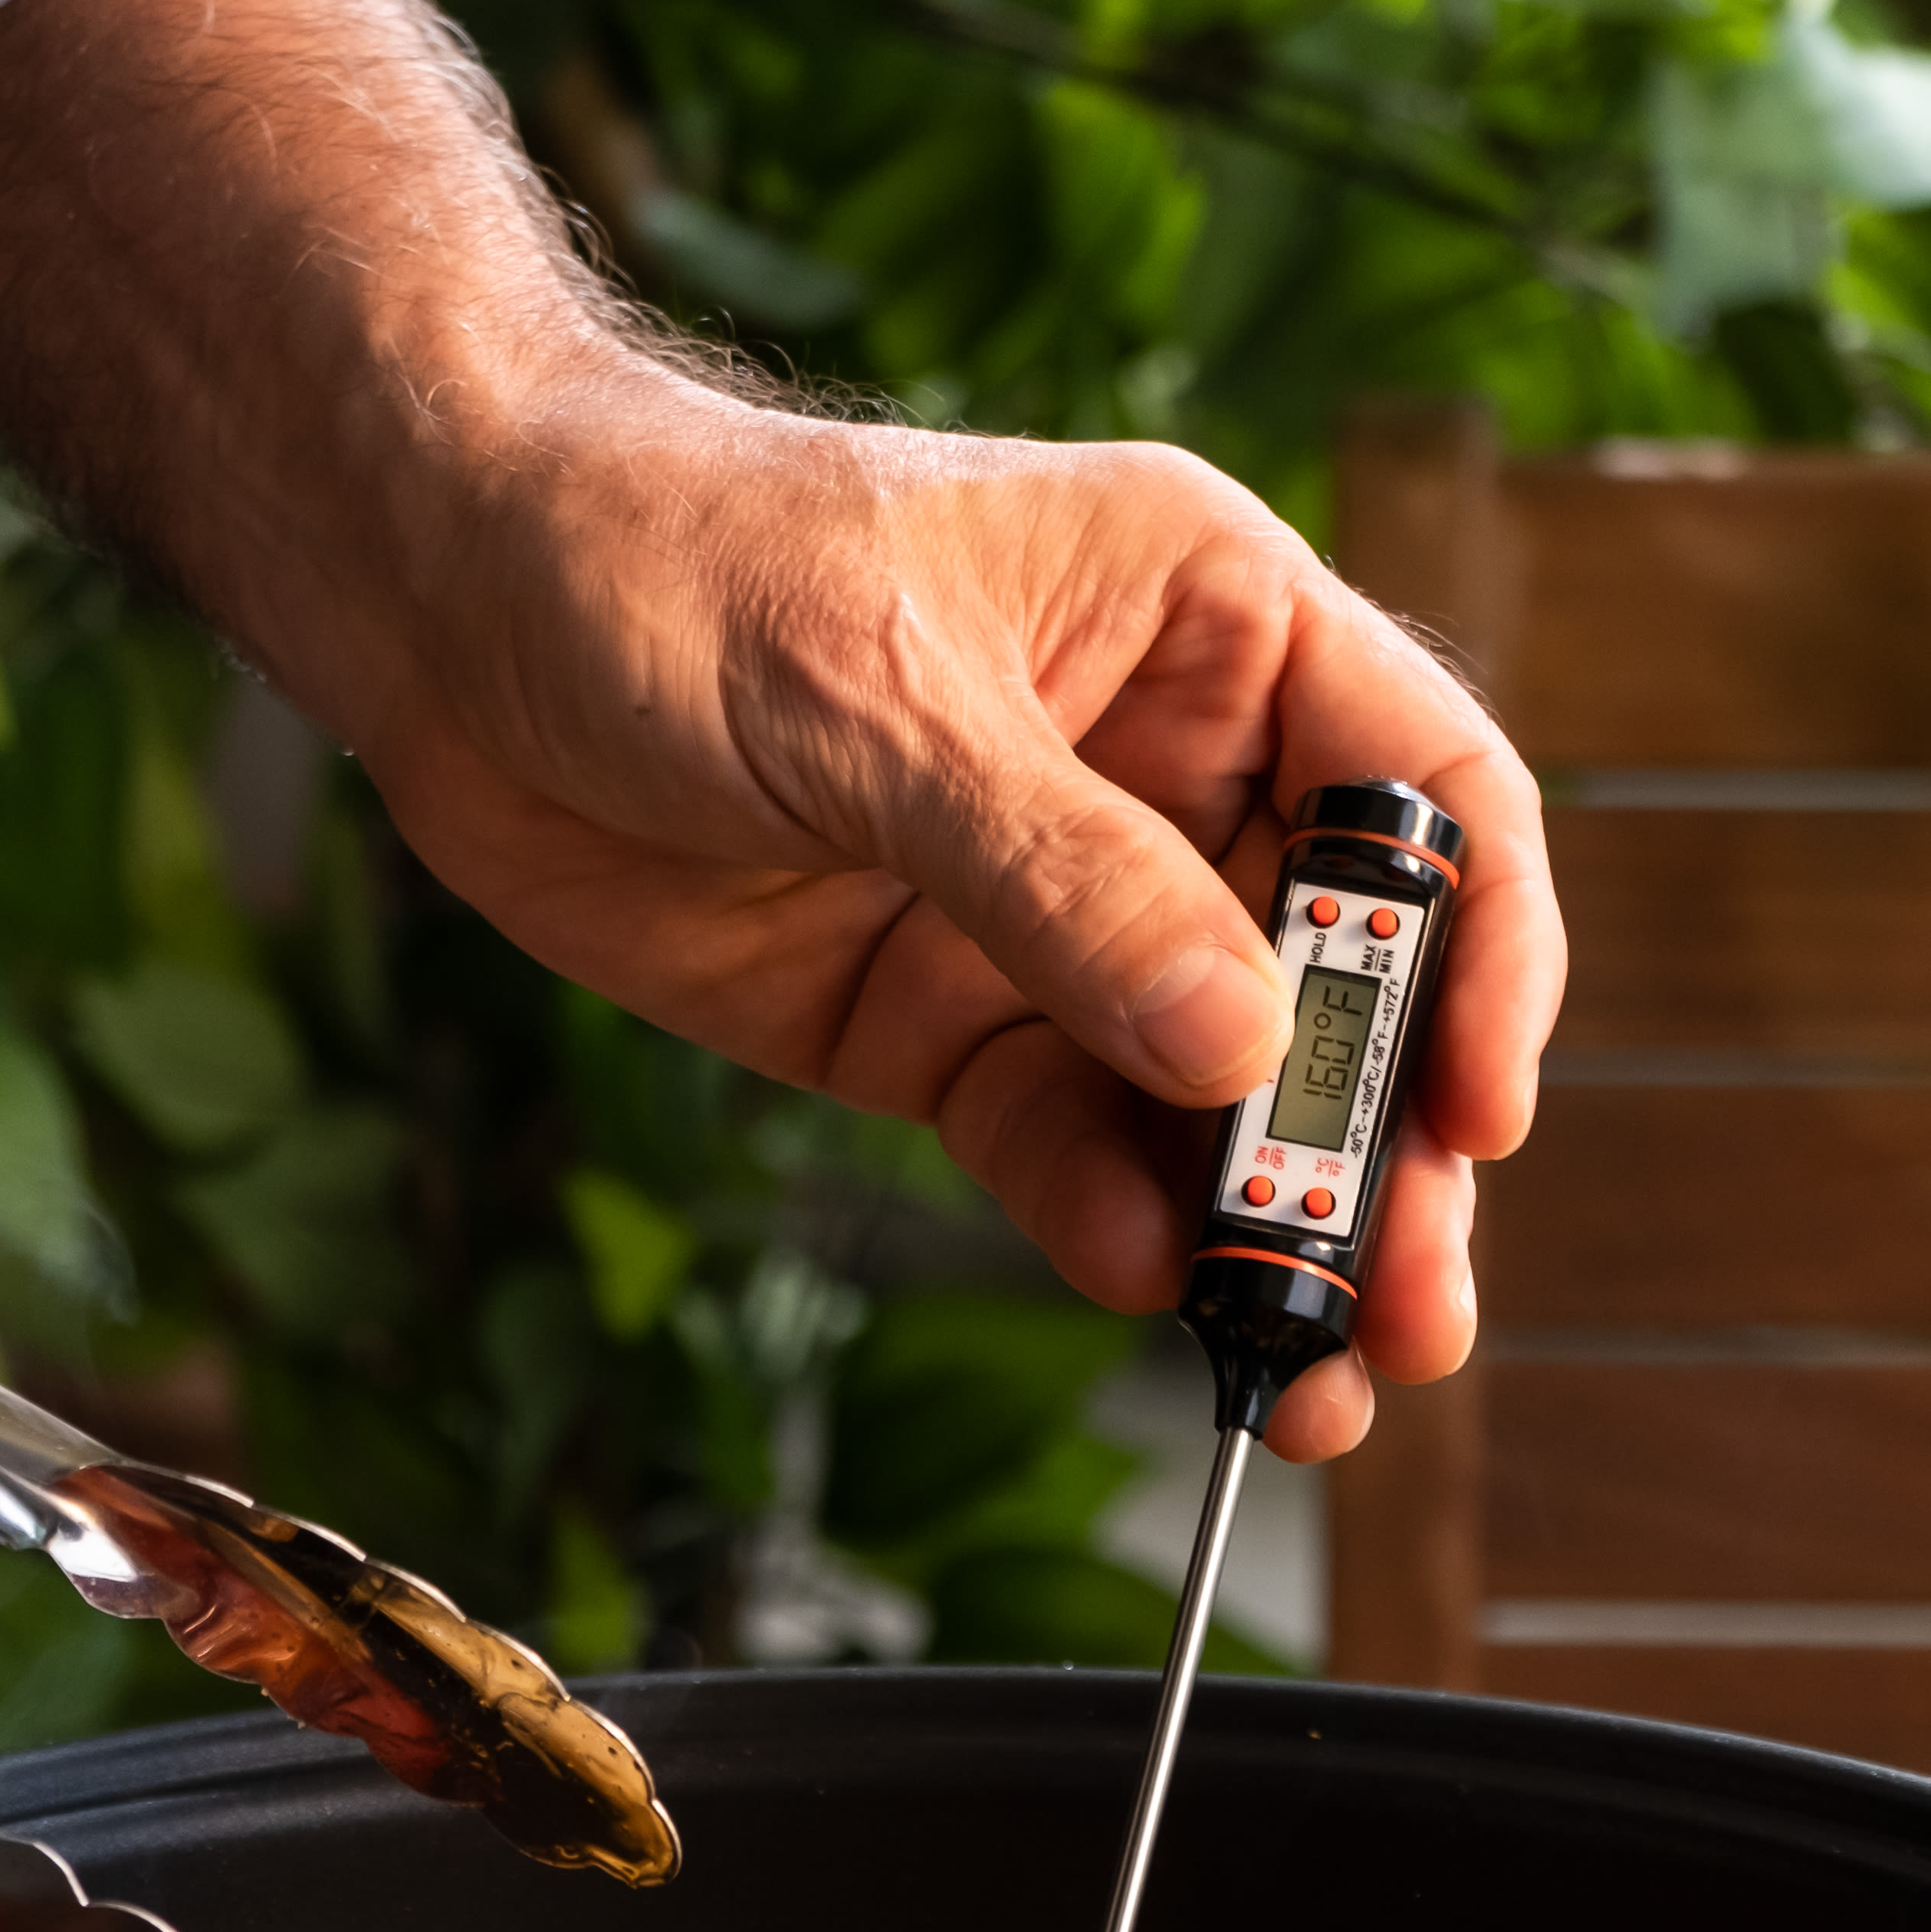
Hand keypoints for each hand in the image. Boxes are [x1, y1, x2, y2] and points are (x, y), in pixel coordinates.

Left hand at [347, 385, 1554, 1462]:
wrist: (450, 610)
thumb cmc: (672, 558)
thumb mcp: (883, 694)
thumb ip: (1060, 876)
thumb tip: (1232, 1041)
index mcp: (1209, 623)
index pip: (1425, 794)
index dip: (1479, 952)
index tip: (1481, 1105)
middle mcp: (1162, 773)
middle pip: (1337, 984)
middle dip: (1378, 1151)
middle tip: (1407, 1311)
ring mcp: (1056, 913)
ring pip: (1214, 1098)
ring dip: (1267, 1235)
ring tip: (1306, 1372)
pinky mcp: (944, 1021)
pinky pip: (1066, 1141)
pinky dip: (1112, 1223)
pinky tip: (1146, 1289)